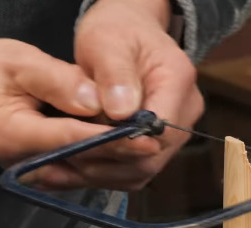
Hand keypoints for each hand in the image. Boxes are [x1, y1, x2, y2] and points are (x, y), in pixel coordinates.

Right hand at [0, 38, 162, 189]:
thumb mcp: (18, 61)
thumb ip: (59, 81)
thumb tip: (99, 101)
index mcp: (15, 136)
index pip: (77, 142)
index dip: (116, 141)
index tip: (150, 135)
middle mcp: (26, 165)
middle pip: (90, 165)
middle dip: (128, 153)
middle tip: (164, 137)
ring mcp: (36, 174)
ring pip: (92, 175)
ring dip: (125, 160)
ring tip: (156, 138)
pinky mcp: (47, 173)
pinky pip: (87, 172)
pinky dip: (112, 160)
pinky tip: (135, 143)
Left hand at [73, 0, 204, 187]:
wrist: (128, 32)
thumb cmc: (117, 31)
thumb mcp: (106, 42)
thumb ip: (114, 75)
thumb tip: (121, 112)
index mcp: (178, 80)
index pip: (161, 129)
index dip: (124, 142)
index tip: (83, 141)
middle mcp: (186, 110)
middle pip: (152, 156)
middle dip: (107, 161)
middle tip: (64, 157)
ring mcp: (176, 131)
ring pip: (143, 169)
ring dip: (103, 172)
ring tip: (64, 165)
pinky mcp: (160, 144)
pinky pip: (135, 170)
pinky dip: (105, 172)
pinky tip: (77, 165)